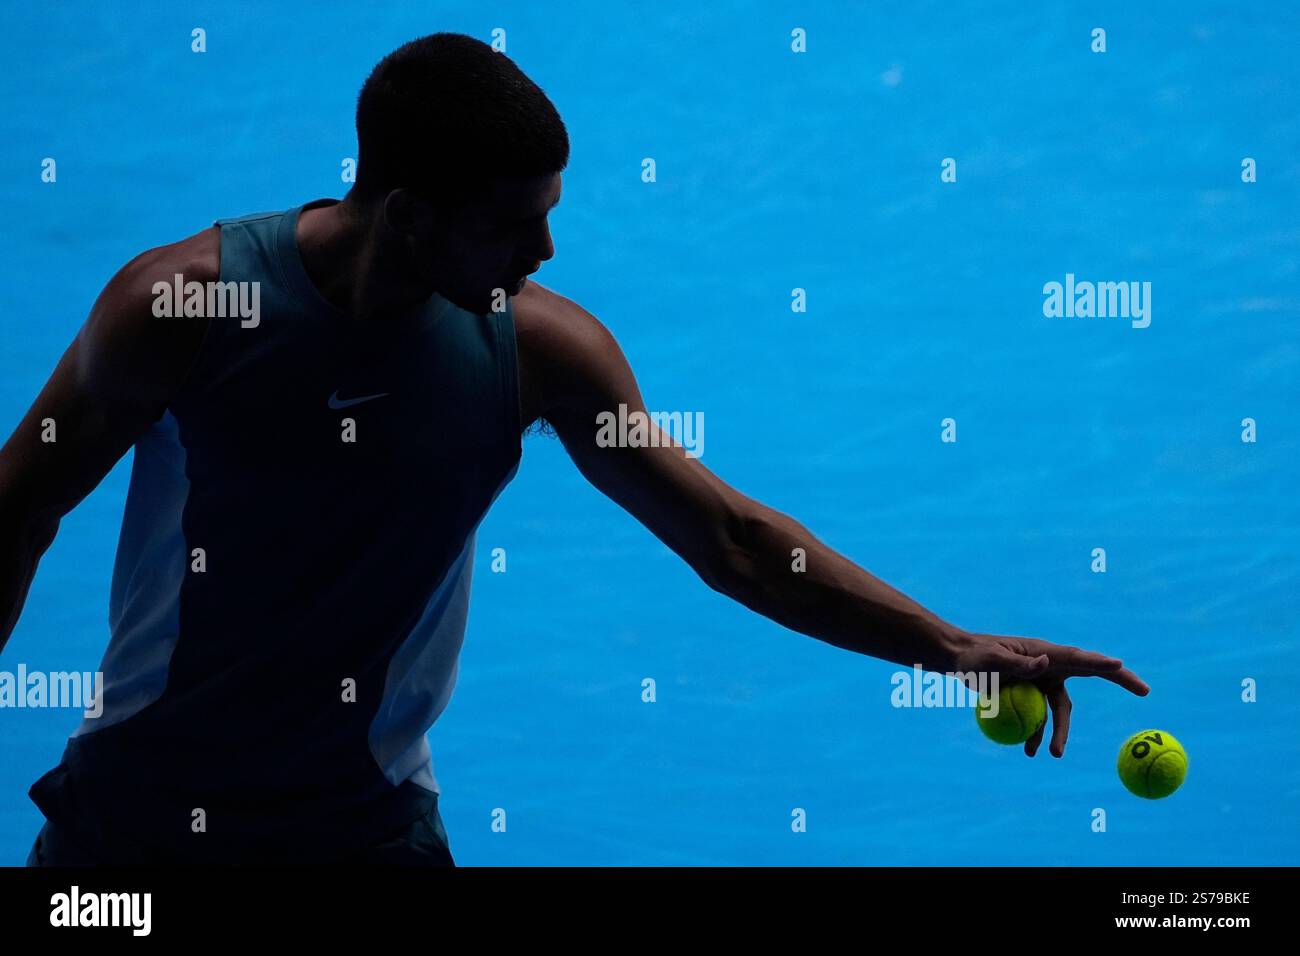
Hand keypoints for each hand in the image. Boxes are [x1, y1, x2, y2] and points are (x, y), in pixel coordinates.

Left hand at [947, 630, 1149, 758]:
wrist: (957, 663)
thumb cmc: (972, 656)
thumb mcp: (990, 659)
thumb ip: (1017, 662)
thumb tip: (1046, 662)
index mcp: (1044, 652)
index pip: (1079, 657)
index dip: (1102, 662)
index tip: (1121, 664)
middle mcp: (1049, 665)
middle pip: (1090, 677)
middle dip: (1119, 681)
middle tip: (1145, 690)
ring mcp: (1041, 681)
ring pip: (1059, 710)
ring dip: (1057, 732)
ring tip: (1053, 755)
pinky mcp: (1030, 695)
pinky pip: (1038, 719)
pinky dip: (1035, 734)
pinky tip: (1028, 751)